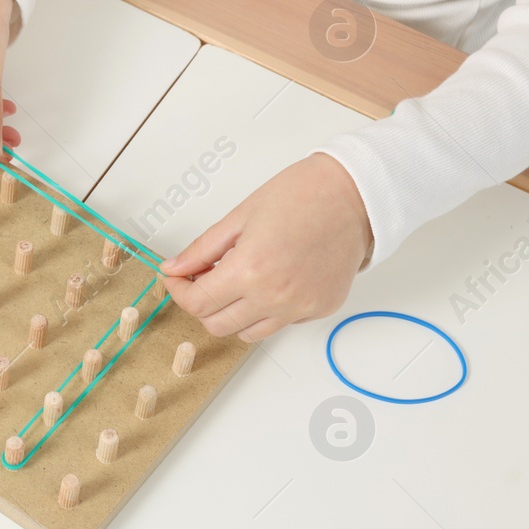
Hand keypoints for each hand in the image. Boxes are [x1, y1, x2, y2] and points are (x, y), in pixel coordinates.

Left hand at [162, 153, 373, 340]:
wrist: (354, 195)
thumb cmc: (301, 195)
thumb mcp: (238, 217)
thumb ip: (201, 250)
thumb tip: (174, 269)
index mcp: (250, 270)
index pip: (196, 303)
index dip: (178, 291)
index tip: (176, 277)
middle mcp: (275, 297)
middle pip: (216, 325)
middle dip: (201, 304)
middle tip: (203, 278)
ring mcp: (300, 307)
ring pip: (247, 333)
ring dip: (231, 313)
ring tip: (236, 281)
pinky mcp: (320, 309)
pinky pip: (279, 323)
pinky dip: (265, 310)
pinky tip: (269, 281)